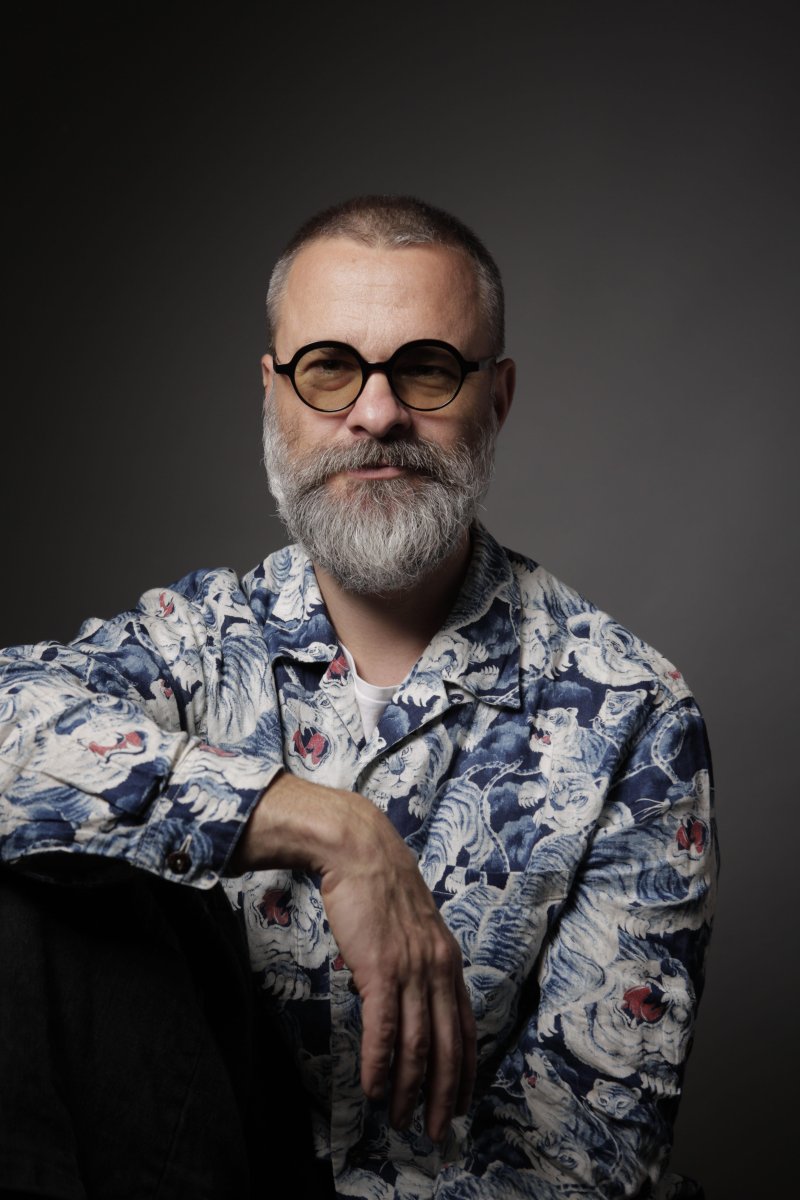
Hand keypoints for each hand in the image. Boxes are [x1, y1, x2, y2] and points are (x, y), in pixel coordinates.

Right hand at [319, 795, 475, 1141]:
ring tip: (398, 1116)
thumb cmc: (379, 887)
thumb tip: (387, 1001)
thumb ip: (411, 964)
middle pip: (449, 1046)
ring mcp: (412, 970)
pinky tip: (371, 1087)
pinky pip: (383, 1029)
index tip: (462, 1102)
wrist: (360, 851)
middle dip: (444, 1094)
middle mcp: (438, 969)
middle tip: (435, 1129)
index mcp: (449, 960)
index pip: (466, 1027)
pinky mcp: (381, 969)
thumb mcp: (410, 928)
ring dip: (407, 1088)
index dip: (466, 1070)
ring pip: (417, 1044)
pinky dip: (378, 1064)